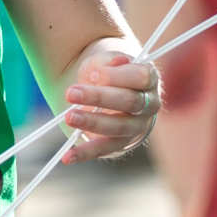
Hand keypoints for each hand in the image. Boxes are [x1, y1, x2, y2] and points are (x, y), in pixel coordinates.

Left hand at [61, 44, 161, 162]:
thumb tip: (118, 62)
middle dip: (99, 98)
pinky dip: (85, 153)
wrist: (97, 84)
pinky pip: (105, 149)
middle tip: (71, 93)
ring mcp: (136, 126)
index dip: (118, 76)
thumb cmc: (103, 69)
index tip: (92, 74)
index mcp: (148, 79)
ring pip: (119, 127)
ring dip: (92, 123)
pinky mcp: (120, 143)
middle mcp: (148, 104)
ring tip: (69, 117)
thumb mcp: (103, 59)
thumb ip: (109, 61)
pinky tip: (67, 156)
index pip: (142, 77)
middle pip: (130, 102)